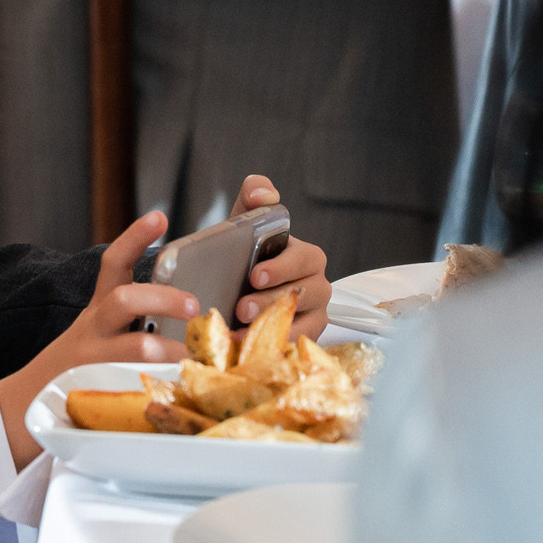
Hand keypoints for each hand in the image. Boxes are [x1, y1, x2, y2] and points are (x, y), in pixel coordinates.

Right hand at [0, 210, 196, 468]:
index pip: (113, 264)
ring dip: (168, 349)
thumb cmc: (82, 364)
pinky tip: (183, 389)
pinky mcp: (99, 390)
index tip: (159, 216)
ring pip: (133, 345)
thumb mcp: (102, 332)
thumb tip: (200, 314)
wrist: (30, 404)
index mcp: (99, 310)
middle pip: (123, 299)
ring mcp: (95, 360)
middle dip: (161, 297)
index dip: (135, 238)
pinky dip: (162, 386)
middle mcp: (95, 329)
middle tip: (193, 304)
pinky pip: (135, 385)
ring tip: (193, 357)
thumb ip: (138, 319)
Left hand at [231, 175, 331, 338]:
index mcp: (305, 256)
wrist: (226, 292)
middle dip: (272, 300)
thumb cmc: (241, 257)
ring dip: (273, 326)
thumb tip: (266, 194)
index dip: (283, 267)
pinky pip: (298, 345)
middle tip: (242, 307)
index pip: (306, 259)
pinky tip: (245, 347)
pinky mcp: (306, 339)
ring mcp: (314, 314)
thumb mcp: (244, 223)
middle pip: (306, 293)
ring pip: (305, 322)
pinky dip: (274, 347)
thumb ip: (253, 197)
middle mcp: (316, 285)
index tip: (255, 275)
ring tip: (240, 330)